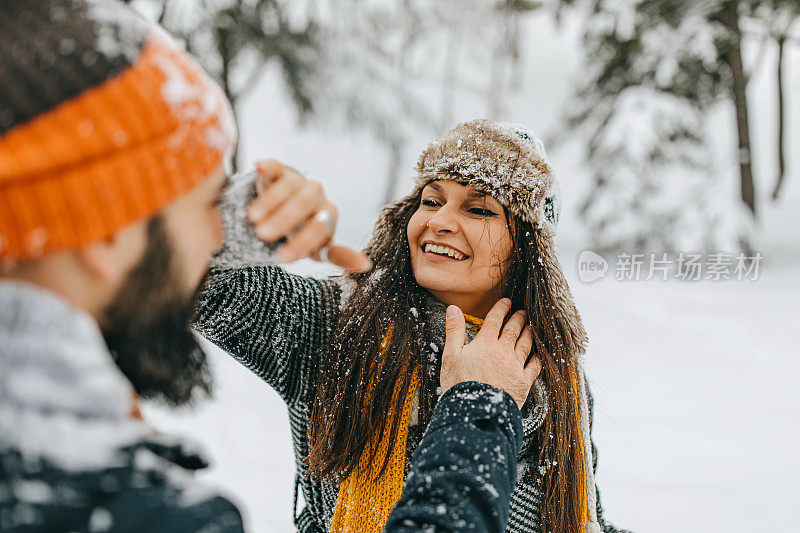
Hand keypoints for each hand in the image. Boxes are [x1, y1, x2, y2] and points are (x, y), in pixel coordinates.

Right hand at [245, 158, 370, 271]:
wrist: (282, 213)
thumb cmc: (301, 234)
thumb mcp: (317, 248)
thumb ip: (336, 255)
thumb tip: (365, 265)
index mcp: (329, 216)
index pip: (319, 229)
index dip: (301, 243)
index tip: (281, 258)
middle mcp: (317, 196)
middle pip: (304, 204)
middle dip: (284, 220)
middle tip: (262, 234)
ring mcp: (299, 181)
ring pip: (289, 185)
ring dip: (270, 201)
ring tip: (252, 217)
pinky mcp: (280, 171)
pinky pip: (276, 166)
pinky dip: (269, 165)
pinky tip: (259, 166)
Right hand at [440, 299, 540, 408]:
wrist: (475, 410)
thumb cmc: (459, 384)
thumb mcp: (450, 355)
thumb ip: (454, 330)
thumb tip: (453, 309)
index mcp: (485, 343)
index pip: (495, 319)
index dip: (501, 308)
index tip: (506, 301)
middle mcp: (503, 351)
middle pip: (513, 329)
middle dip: (518, 318)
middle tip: (522, 312)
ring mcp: (515, 366)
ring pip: (525, 344)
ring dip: (529, 333)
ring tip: (530, 327)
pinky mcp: (523, 382)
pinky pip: (534, 366)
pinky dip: (537, 357)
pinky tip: (538, 355)